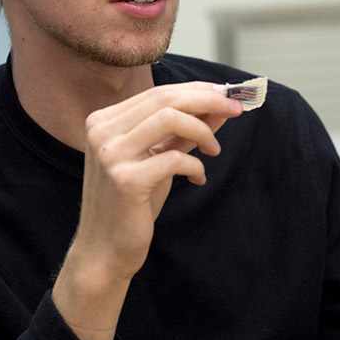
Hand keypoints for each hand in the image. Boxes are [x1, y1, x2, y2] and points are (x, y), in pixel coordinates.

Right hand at [52, 81, 242, 339]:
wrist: (105, 249)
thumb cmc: (131, 203)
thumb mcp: (157, 158)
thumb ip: (183, 131)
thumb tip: (219, 105)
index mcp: (104, 120)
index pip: (157, 93)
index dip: (197, 90)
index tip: (227, 95)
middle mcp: (101, 131)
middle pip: (164, 99)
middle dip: (207, 100)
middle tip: (237, 109)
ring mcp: (110, 154)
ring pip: (169, 118)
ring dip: (202, 130)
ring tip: (213, 150)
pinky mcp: (125, 179)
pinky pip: (174, 158)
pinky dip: (195, 165)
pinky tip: (197, 178)